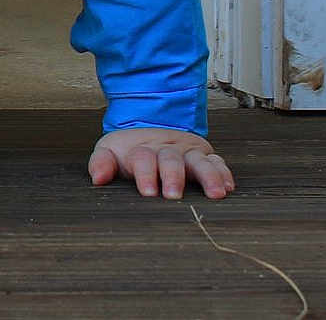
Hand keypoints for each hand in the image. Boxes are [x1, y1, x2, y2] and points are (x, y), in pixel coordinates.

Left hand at [89, 128, 234, 199]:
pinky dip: (224, 172)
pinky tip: (229, 187)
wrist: (148, 131)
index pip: (143, 158)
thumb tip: (97, 179)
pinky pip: (217, 162)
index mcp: (142, 150)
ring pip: (199, 161)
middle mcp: (166, 150)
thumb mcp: (110, 152)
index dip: (145, 173)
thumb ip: (101, 163)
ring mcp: (187, 153)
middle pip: (171, 159)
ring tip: (215, 194)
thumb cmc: (128, 152)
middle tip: (172, 195)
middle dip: (173, 175)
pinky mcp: (204, 157)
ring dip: (207, 176)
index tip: (146, 191)